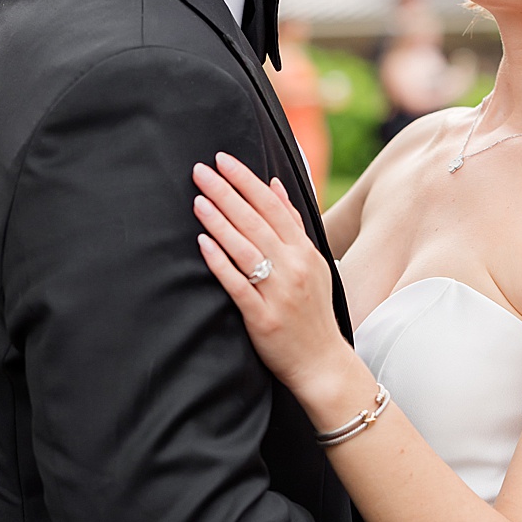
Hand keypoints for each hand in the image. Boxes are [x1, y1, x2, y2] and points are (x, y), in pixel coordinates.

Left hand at [192, 154, 360, 415]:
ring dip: (220, 222)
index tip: (222, 160)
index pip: (272, 206)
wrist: (323, 362)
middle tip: (200, 170)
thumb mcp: (313, 262)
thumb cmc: (312, 311)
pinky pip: (238, 285)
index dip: (246, 180)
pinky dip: (220, 262)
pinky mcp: (263, 317)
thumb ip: (292, 223)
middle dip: (226, 192)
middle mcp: (294, 267)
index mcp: (304, 251)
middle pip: (256, 222)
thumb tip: (274, 184)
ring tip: (198, 200)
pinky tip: (202, 243)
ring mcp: (279, 292)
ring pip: (246, 249)